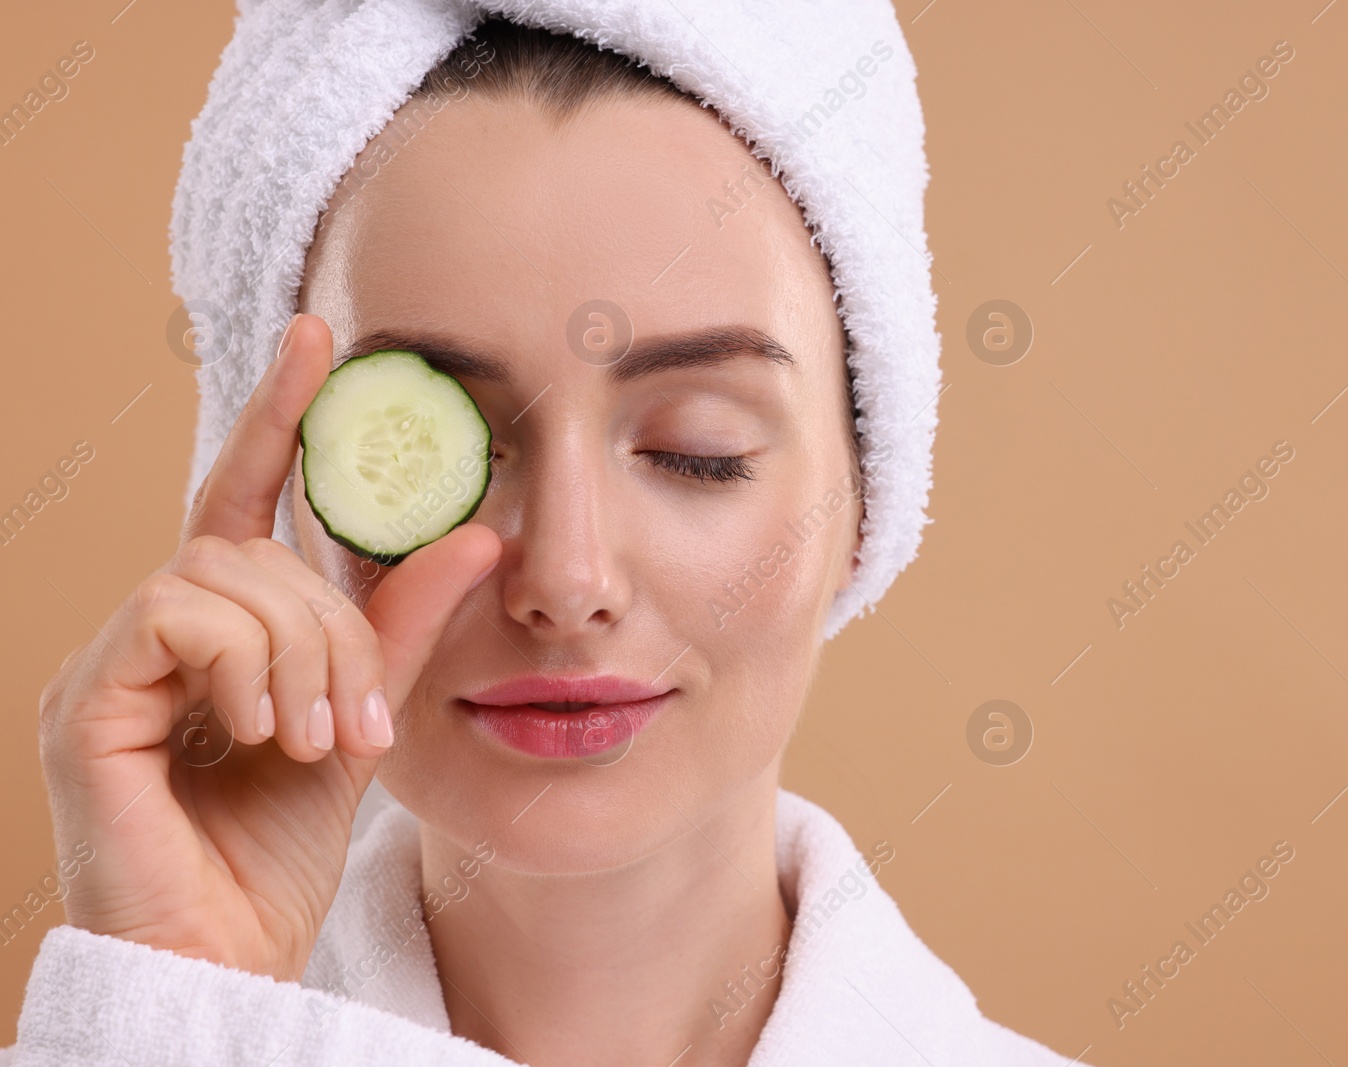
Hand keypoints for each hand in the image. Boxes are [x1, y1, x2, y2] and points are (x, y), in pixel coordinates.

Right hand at [38, 313, 500, 980]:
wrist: (232, 957)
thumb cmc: (281, 850)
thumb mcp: (361, 721)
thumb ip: (403, 630)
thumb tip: (478, 533)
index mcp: (221, 630)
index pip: (246, 495)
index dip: (279, 414)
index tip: (320, 334)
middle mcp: (155, 632)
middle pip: (256, 549)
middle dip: (335, 626)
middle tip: (362, 721)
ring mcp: (109, 662)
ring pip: (224, 572)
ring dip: (303, 655)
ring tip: (320, 741)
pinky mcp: (84, 700)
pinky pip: (176, 613)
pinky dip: (244, 665)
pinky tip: (262, 733)